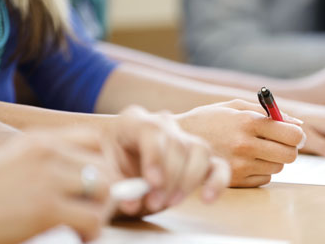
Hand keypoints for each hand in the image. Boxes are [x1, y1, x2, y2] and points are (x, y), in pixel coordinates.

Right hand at [0, 127, 112, 243]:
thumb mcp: (16, 159)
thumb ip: (50, 158)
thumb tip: (90, 172)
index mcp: (40, 139)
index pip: (94, 140)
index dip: (101, 164)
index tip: (94, 184)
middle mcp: (47, 152)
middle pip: (104, 166)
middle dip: (105, 191)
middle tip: (93, 209)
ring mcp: (47, 178)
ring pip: (104, 189)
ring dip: (101, 210)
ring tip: (86, 223)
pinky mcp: (46, 208)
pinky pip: (92, 217)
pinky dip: (91, 230)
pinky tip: (77, 234)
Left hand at [104, 106, 230, 216]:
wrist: (120, 169)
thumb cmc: (111, 167)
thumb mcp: (105, 173)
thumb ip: (116, 187)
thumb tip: (132, 203)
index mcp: (134, 121)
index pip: (152, 130)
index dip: (155, 156)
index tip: (152, 182)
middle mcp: (163, 123)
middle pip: (177, 143)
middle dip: (169, 177)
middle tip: (155, 203)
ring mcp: (184, 138)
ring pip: (199, 151)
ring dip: (188, 181)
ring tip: (171, 203)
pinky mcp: (201, 159)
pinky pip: (218, 165)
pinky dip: (216, 182)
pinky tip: (207, 199)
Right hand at [175, 100, 305, 187]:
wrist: (178, 140)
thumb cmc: (210, 119)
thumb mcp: (235, 106)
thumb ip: (267, 112)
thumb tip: (298, 124)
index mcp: (247, 122)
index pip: (291, 134)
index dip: (297, 134)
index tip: (294, 134)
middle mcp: (244, 145)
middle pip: (290, 154)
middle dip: (289, 148)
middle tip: (279, 143)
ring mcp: (239, 165)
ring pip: (278, 167)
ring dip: (273, 159)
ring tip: (255, 150)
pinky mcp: (235, 180)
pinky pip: (264, 178)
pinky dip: (260, 170)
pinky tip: (246, 161)